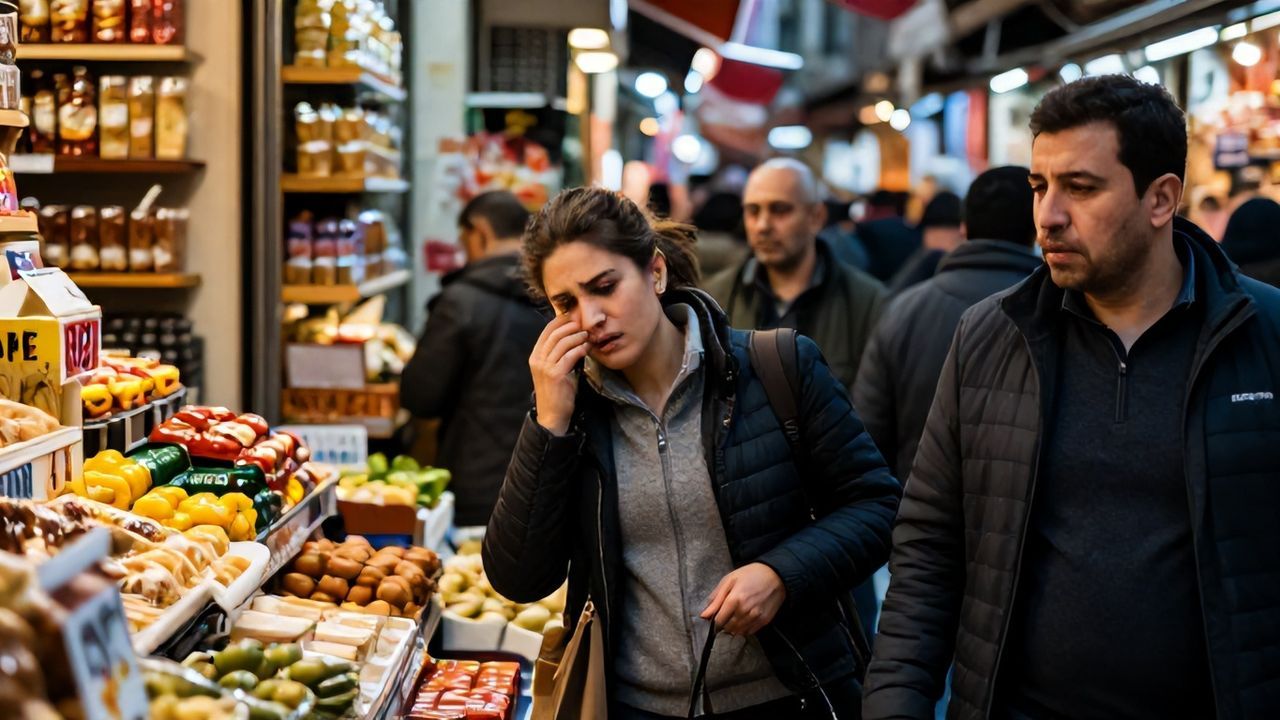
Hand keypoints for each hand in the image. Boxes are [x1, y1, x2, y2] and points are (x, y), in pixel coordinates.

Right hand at [529, 314, 589, 435]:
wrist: (552, 415)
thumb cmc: (556, 392)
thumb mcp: (554, 369)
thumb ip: (558, 354)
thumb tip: (573, 337)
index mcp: (535, 356)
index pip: (546, 331)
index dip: (560, 321)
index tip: (574, 316)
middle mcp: (537, 359)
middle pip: (554, 334)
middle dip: (570, 326)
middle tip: (583, 324)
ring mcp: (545, 367)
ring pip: (562, 343)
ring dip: (577, 336)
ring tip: (587, 335)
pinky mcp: (555, 374)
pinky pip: (569, 355)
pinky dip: (580, 349)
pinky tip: (587, 348)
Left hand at [701, 563, 786, 635]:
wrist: (775, 575)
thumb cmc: (750, 575)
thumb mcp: (729, 581)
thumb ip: (715, 599)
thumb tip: (704, 615)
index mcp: (734, 599)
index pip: (718, 621)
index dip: (714, 621)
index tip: (716, 617)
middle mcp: (745, 611)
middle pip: (728, 628)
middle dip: (724, 624)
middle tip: (727, 614)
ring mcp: (756, 617)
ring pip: (738, 632)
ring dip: (734, 627)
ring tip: (736, 615)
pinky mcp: (764, 621)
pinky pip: (749, 632)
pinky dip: (744, 628)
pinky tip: (745, 618)